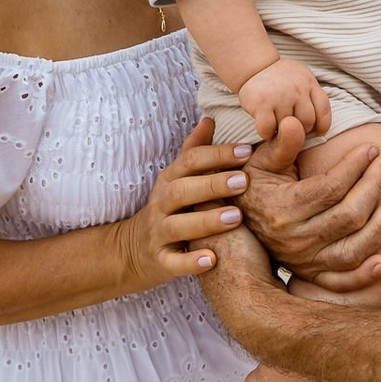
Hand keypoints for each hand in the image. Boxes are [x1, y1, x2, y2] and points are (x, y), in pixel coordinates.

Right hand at [119, 119, 252, 288]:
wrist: (134, 250)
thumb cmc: (171, 208)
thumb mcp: (178, 178)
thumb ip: (195, 150)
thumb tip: (211, 118)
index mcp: (170, 180)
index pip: (190, 161)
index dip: (217, 154)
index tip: (246, 151)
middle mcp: (162, 203)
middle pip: (182, 190)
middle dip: (212, 184)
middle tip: (244, 181)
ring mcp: (159, 233)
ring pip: (178, 226)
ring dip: (206, 220)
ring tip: (236, 217)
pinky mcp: (160, 261)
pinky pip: (173, 263)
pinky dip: (190, 262)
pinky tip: (212, 260)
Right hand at [238, 60, 331, 140]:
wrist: (253, 66)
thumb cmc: (279, 78)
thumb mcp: (301, 79)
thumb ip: (311, 97)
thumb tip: (321, 128)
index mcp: (309, 82)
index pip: (324, 109)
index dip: (322, 124)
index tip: (318, 131)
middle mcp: (297, 88)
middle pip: (307, 122)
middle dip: (299, 129)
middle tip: (289, 126)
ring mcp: (280, 96)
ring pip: (287, 128)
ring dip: (280, 131)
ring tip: (275, 123)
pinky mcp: (261, 104)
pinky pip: (269, 129)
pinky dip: (266, 133)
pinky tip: (265, 127)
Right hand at [241, 118, 380, 291]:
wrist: (239, 223)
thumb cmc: (255, 185)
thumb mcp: (261, 161)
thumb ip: (282, 144)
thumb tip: (294, 122)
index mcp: (282, 208)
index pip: (330, 189)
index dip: (355, 167)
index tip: (371, 149)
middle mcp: (294, 239)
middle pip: (347, 216)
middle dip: (374, 187)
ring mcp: (305, 261)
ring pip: (352, 249)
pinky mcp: (313, 275)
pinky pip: (343, 282)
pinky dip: (365, 276)